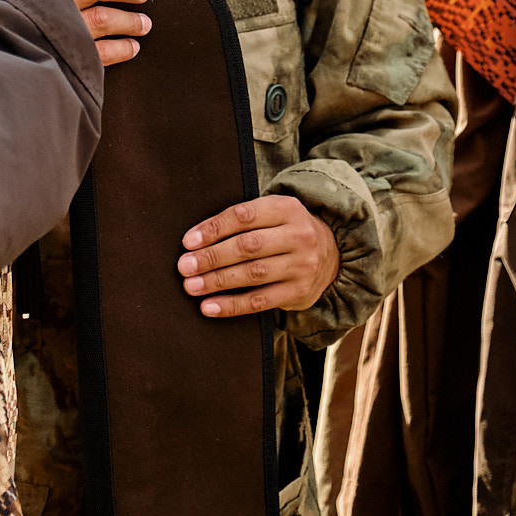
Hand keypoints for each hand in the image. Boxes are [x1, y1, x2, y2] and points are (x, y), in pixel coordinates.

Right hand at [33, 0, 150, 66]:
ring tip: (145, 24)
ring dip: (129, 21)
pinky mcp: (67, 55)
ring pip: (103, 18)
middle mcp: (49, 3)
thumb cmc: (28, 12)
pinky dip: (121, 49)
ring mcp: (59, 29)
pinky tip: (133, 47)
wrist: (10, 51)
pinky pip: (101, 52)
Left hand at [177, 195, 341, 317]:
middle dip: (212, 257)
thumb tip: (195, 240)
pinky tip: (209, 306)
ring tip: (192, 286)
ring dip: (218, 281)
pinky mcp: (299, 292)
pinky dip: (232, 305)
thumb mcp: (273, 214)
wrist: (331, 255)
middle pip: (248, 246)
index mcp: (287, 208)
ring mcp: (302, 265)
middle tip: (184, 266)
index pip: (245, 216)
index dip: (214, 228)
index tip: (188, 241)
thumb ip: (242, 221)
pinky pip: (261, 301)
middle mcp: (298, 235)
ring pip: (253, 274)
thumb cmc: (285, 232)